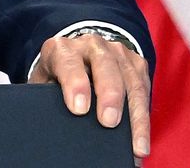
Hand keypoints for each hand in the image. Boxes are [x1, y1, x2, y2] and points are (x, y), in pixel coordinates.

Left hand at [31, 33, 150, 162]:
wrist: (76, 58)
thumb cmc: (57, 78)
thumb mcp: (45, 84)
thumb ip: (46, 98)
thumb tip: (52, 125)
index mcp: (62, 49)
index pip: (68, 61)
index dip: (75, 83)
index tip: (79, 109)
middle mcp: (91, 45)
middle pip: (105, 65)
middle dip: (109, 94)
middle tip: (108, 122)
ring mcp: (117, 52)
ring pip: (130, 80)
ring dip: (135, 115)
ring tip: (135, 145)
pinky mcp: (136, 64)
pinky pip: (144, 90)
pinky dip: (144, 119)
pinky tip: (141, 141)